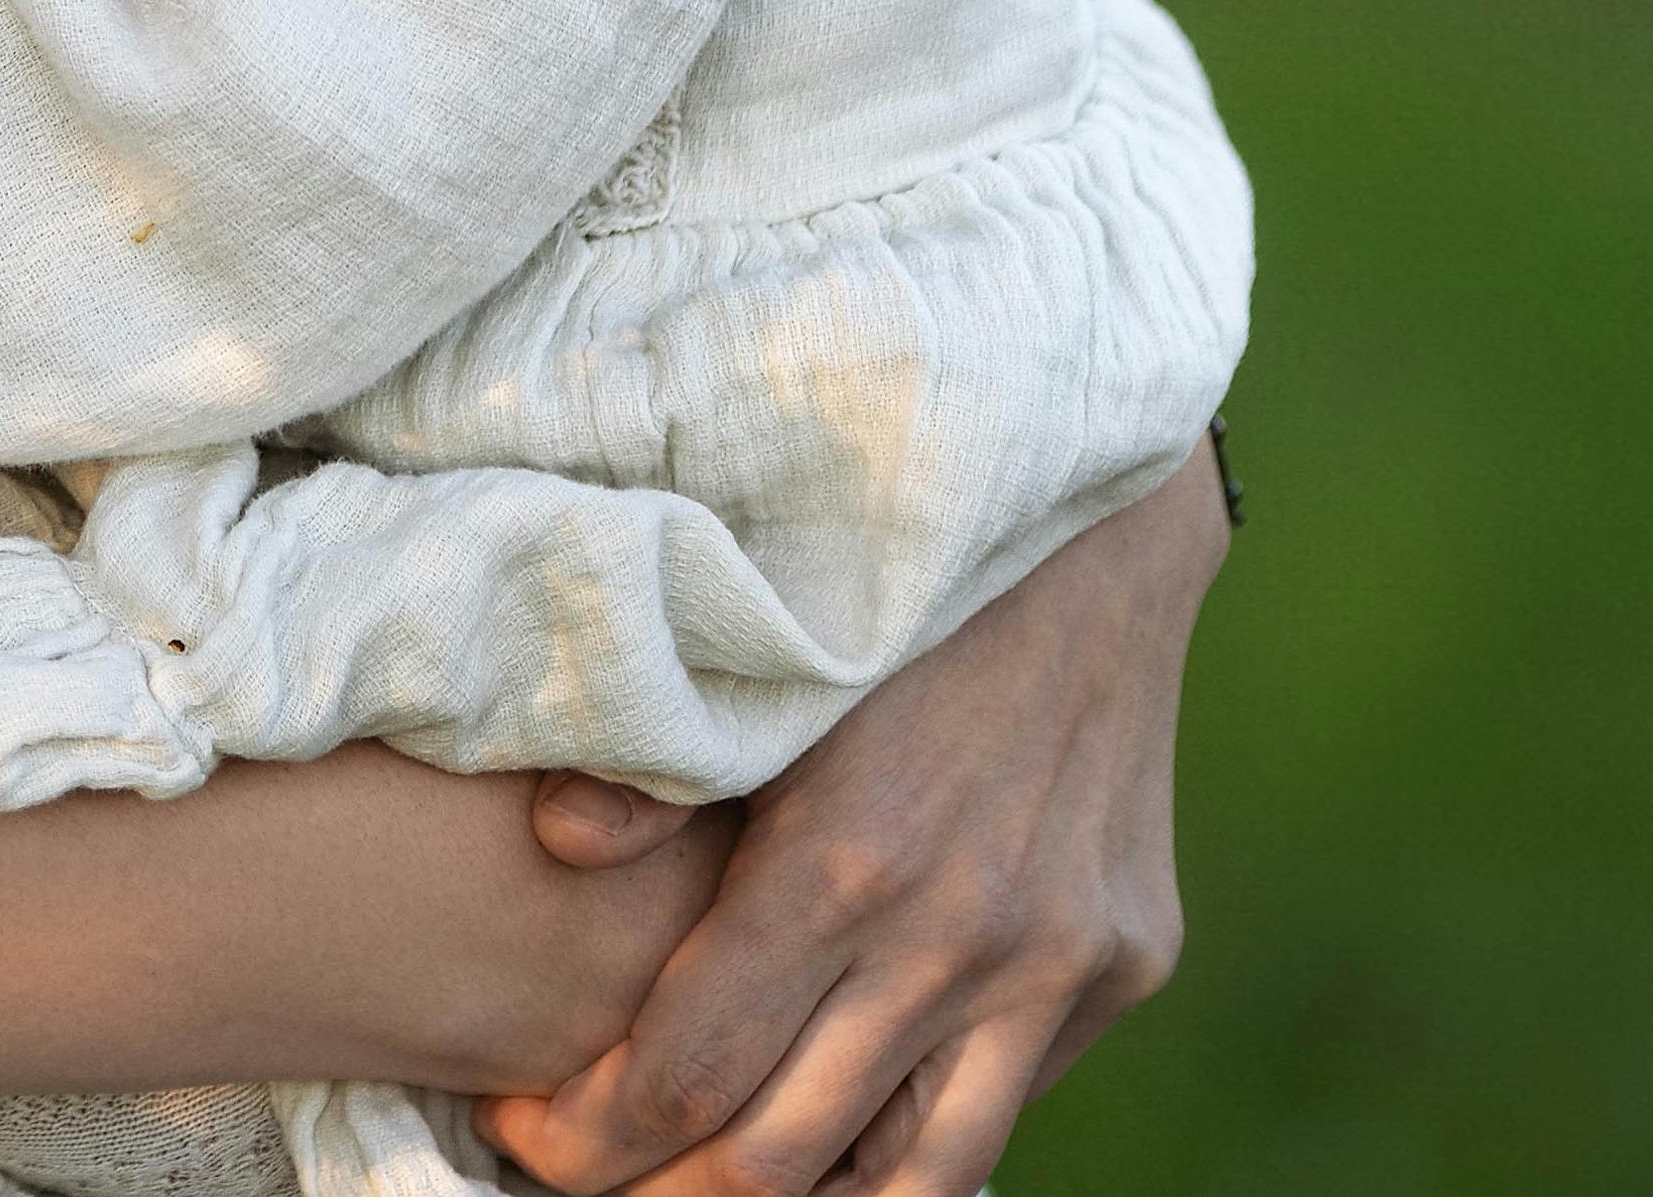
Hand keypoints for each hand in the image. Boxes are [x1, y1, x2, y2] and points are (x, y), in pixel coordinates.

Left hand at [474, 450, 1215, 1194]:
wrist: (1087, 522)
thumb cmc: (885, 588)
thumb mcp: (759, 660)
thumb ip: (657, 766)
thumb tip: (556, 842)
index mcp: (846, 859)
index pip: (689, 1074)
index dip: (588, 1137)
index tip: (525, 1135)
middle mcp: (962, 935)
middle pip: (784, 1160)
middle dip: (666, 1191)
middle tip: (596, 1168)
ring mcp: (1058, 962)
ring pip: (917, 1182)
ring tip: (715, 1175)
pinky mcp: (1127, 963)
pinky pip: (1004, 1107)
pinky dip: (912, 1136)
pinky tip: (836, 1114)